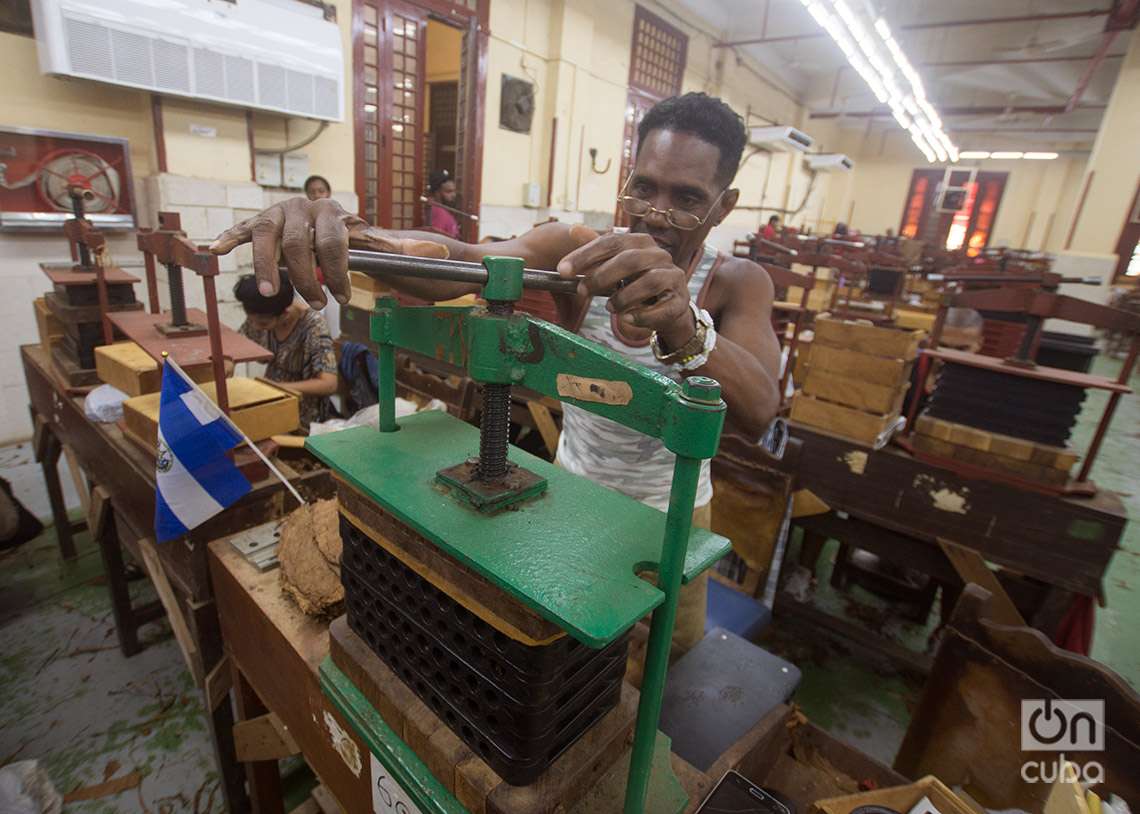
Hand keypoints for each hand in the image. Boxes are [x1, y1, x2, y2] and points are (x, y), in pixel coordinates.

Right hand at [210, 197, 448, 307]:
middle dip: (305, 279)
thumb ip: (401, 251)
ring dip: (264, 267)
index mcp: (336, 212)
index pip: (333, 243)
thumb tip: (437, 251)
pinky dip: (231, 237)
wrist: (345, 223)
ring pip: (267, 237)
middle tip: (317, 304)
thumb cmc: (364, 241)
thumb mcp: (384, 246)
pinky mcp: (263, 221)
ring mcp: (281, 212)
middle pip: (298, 245)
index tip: (341, 297)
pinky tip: (216, 248)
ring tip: (270, 294)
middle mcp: (306, 206)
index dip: (337, 272)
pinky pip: (244, 228)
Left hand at [556, 232, 694, 347]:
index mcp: (641, 242)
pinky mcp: (680, 301)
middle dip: (601, 276)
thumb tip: (573, 229)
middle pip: (630, 260)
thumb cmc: (637, 283)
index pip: (611, 242)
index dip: (585, 255)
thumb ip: (596, 249)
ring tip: (610, 308)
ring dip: (624, 297)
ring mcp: (673, 277)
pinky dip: (643, 315)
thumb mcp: (615, 265)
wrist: (668, 308)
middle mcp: (659, 255)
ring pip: (649, 281)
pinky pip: (663, 308)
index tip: (563, 270)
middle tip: (582, 291)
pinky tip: (628, 319)